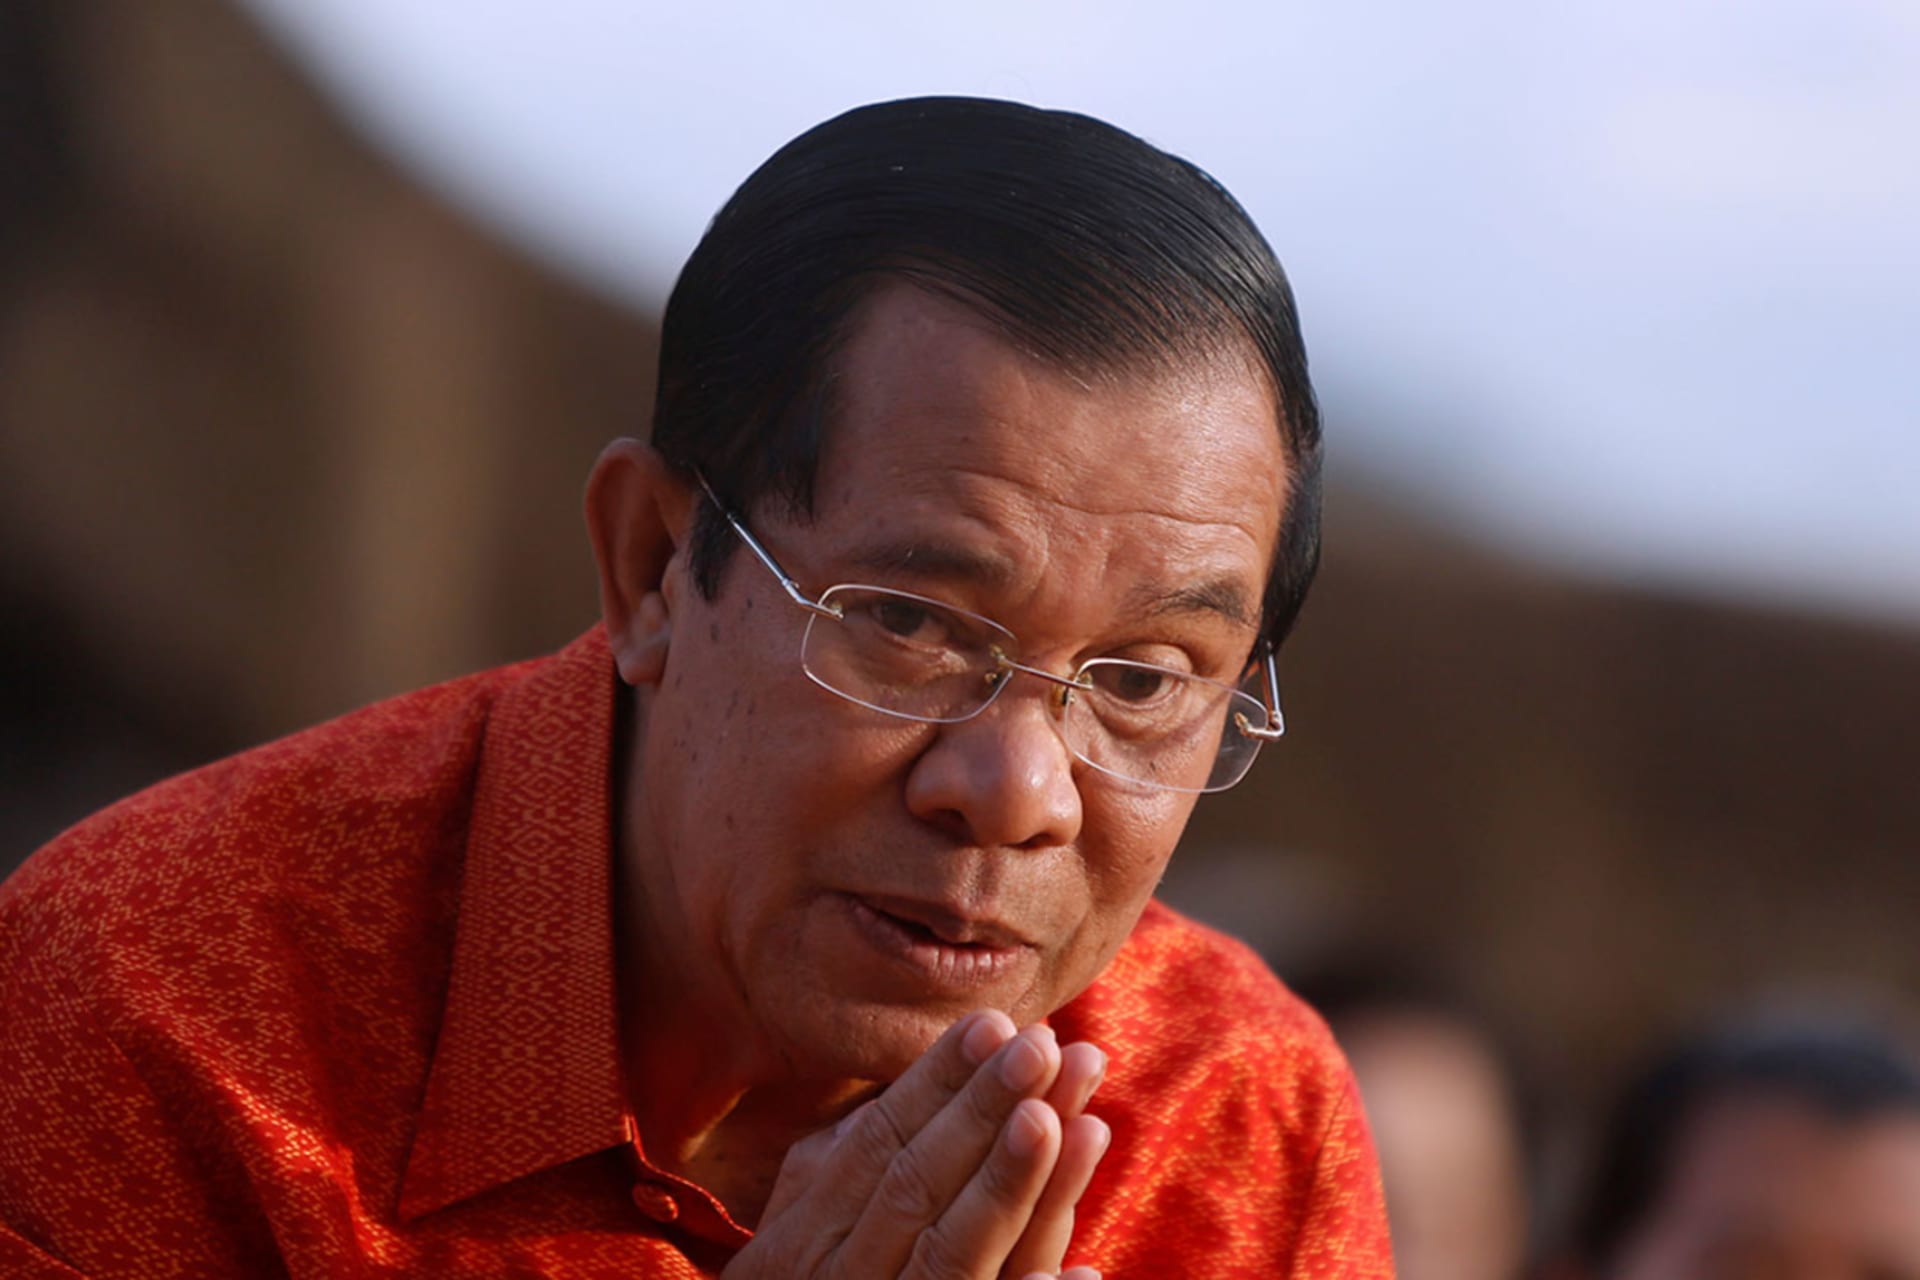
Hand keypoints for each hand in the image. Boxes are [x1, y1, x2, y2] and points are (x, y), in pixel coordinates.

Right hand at [723, 1010, 1110, 1279]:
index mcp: (801, 1241)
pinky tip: (1085, 1275)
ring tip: (1074, 1121)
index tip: (994, 1022)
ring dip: (1013, 1188)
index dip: (934, 1083)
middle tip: (1046, 1045)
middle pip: (917, 1187)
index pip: (876, 1144)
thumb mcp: (795, 1242)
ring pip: (954, 1256)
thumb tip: (898, 1098)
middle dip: (982, 1112)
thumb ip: (833, 1173)